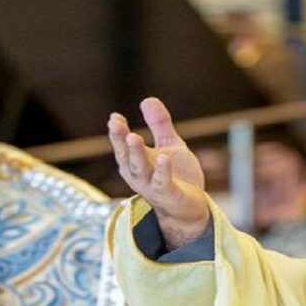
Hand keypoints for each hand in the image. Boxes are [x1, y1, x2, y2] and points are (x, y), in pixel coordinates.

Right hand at [108, 97, 209, 248]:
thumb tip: (147, 99)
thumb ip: (159, 125)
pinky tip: (165, 158)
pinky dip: (163, 171)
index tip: (115, 117)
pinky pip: (163, 183)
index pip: (122, 145)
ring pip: (140, 169)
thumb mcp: (170, 145)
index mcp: (135, 162)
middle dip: (120, 140)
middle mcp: (138, 175)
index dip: (117, 132)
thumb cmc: (177, 175)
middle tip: (115, 123)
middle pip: (126, 156)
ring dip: (136, 153)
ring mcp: (151, 186)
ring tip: (134, 137)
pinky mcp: (168, 195)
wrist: (190, 206)